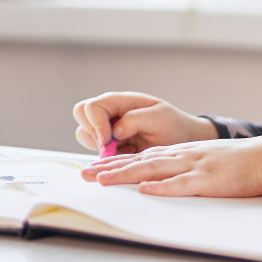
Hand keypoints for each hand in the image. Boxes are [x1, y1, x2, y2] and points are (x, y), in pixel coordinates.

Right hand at [71, 92, 214, 153]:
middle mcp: (110, 113)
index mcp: (120, 101)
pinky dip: (105, 159)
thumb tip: (114, 131)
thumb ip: (135, 119)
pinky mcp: (110, 147)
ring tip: (124, 151)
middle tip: (111, 146)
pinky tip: (125, 159)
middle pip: (81, 115)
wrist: (181, 141)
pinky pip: (96, 152)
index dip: (95, 124)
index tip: (107, 140)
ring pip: (85, 136)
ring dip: (98, 147)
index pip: (92, 107)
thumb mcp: (160, 118)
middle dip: (92, 133)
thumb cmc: (173, 125)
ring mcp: (108, 130)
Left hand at [78, 136, 261, 197]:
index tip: (92, 168)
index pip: (140, 156)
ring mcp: (194, 166)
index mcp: (180, 153)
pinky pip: (182, 184)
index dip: (115, 162)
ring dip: (126, 174)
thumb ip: (181, 166)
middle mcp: (181, 156)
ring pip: (154, 169)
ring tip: (103, 180)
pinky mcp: (208, 180)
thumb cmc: (237, 163)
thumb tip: (158, 177)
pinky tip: (146, 189)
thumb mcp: (203, 159)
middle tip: (83, 175)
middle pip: (139, 161)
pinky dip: (163, 187)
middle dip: (109, 168)